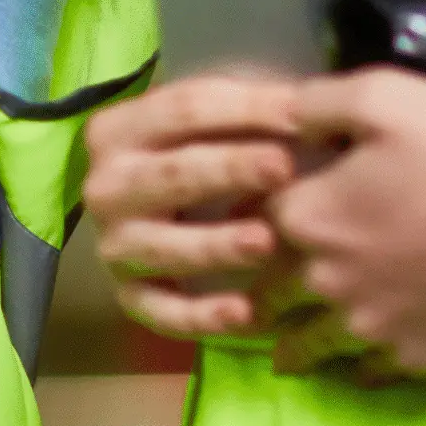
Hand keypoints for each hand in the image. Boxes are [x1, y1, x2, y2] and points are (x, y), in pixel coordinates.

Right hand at [83, 72, 304, 337]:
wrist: (140, 211)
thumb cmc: (194, 152)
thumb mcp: (211, 119)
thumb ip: (252, 109)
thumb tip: (318, 110)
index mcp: (120, 129)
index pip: (184, 109)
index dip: (243, 109)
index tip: (300, 114)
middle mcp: (107, 186)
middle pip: (173, 173)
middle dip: (229, 169)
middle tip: (282, 168)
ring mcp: (114, 244)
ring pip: (166, 246)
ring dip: (216, 245)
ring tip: (266, 242)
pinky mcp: (129, 297)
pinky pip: (164, 312)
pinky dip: (202, 316)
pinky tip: (245, 315)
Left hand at [266, 67, 425, 376]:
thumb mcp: (381, 97)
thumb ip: (317, 103)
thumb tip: (278, 115)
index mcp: (309, 217)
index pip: (252, 219)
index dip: (245, 215)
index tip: (235, 223)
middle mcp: (325, 280)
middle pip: (272, 290)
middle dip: (258, 292)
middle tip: (246, 304)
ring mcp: (370, 325)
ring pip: (313, 342)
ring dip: (293, 347)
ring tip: (282, 357)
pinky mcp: (416, 355)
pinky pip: (372, 369)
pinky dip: (358, 368)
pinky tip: (358, 368)